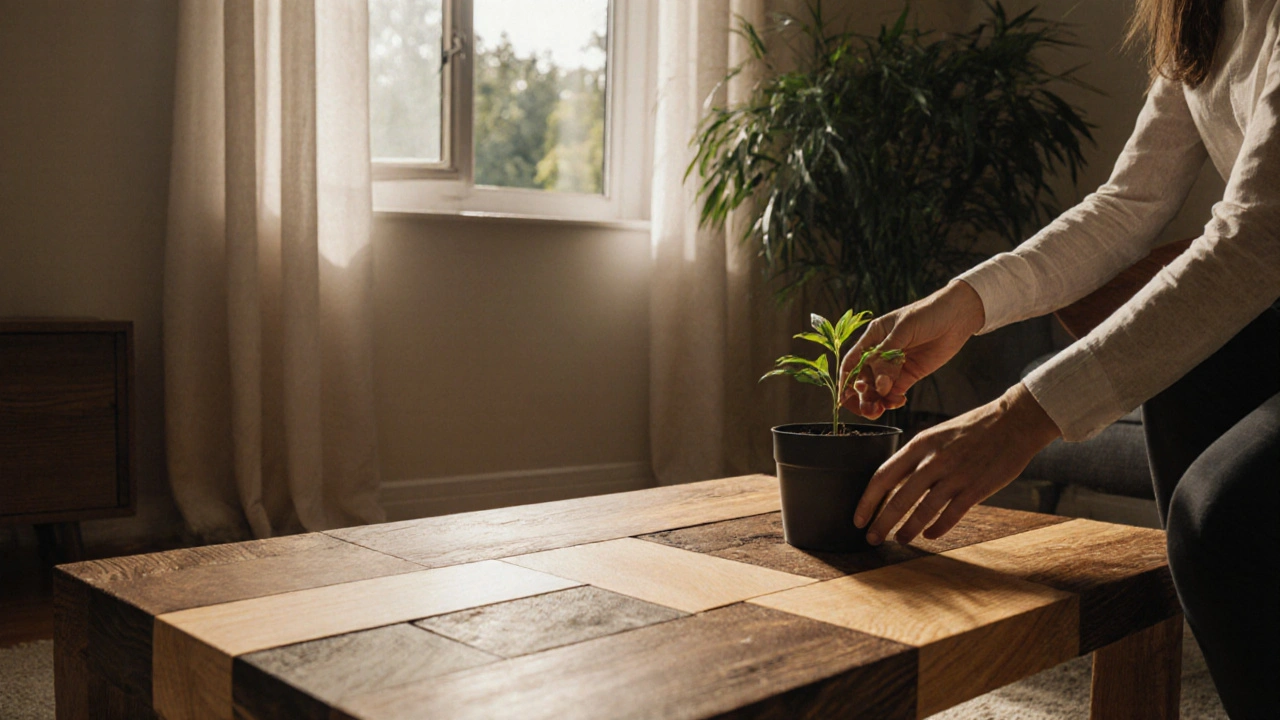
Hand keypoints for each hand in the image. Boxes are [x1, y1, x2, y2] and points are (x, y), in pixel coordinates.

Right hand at [839, 280, 984, 419]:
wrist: (958, 315)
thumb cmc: (928, 313)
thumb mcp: (904, 330)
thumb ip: (888, 357)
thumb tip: (879, 386)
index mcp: (873, 337)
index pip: (852, 362)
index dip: (845, 381)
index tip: (845, 398)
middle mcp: (880, 353)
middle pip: (863, 379)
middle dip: (862, 395)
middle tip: (868, 409)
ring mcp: (895, 366)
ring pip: (878, 389)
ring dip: (876, 401)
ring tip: (880, 410)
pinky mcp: (909, 375)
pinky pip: (895, 392)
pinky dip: (893, 400)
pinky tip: (898, 400)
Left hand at [854, 382, 1061, 544]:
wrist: (1014, 421)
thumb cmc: (973, 429)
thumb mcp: (937, 434)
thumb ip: (917, 457)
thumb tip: (895, 481)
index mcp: (920, 444)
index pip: (882, 476)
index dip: (867, 501)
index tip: (858, 518)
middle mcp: (933, 461)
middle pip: (898, 499)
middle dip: (881, 523)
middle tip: (871, 538)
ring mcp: (954, 476)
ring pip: (922, 511)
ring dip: (907, 530)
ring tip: (900, 540)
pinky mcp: (975, 489)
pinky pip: (950, 516)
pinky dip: (937, 529)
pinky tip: (929, 535)